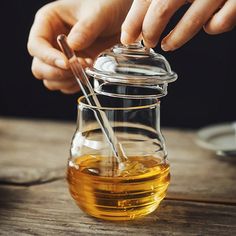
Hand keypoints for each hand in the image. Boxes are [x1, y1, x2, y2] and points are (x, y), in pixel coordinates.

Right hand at [28, 0, 131, 93]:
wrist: (122, 18)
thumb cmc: (107, 6)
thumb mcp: (98, 13)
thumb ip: (85, 29)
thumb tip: (72, 46)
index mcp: (49, 22)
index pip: (36, 46)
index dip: (48, 58)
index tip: (67, 64)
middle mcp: (51, 41)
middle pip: (39, 67)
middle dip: (57, 73)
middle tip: (78, 68)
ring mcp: (61, 56)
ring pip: (50, 79)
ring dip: (66, 81)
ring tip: (84, 70)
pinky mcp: (73, 68)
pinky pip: (64, 84)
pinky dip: (73, 85)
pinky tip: (85, 76)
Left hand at [121, 0, 235, 50]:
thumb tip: (138, 18)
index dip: (133, 20)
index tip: (126, 38)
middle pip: (162, 7)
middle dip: (150, 31)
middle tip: (147, 43)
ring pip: (191, 21)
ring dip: (176, 38)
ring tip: (167, 45)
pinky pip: (219, 23)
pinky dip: (212, 28)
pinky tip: (209, 25)